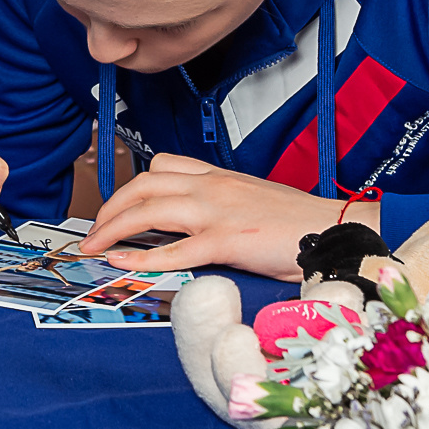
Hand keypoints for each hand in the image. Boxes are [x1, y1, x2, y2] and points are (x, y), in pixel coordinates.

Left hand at [74, 153, 379, 278]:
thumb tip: (192, 227)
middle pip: (144, 185)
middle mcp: (212, 186)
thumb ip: (221, 206)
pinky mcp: (227, 240)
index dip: (130, 187)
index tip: (114, 208)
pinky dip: (142, 255)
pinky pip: (175, 248)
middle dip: (110, 208)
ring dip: (114, 228)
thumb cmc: (299, 224)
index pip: (161, 166)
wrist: (336, 230)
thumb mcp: (252, 202)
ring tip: (94, 248)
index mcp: (219, 176)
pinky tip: (122, 262)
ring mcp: (218, 211)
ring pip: (150, 210)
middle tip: (91, 233)